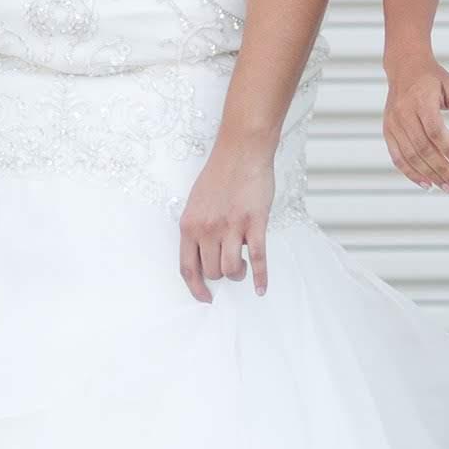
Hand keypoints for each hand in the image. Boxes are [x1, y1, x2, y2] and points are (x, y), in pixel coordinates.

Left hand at [179, 144, 274, 302]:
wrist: (241, 151)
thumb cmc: (220, 174)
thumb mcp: (196, 202)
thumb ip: (198, 229)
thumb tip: (205, 255)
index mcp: (189, 225)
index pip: (188, 268)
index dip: (196, 288)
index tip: (205, 297)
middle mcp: (207, 229)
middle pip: (212, 271)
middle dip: (222, 275)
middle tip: (231, 266)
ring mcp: (231, 227)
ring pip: (232, 269)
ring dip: (238, 274)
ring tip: (243, 267)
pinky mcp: (254, 223)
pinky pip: (258, 258)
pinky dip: (260, 277)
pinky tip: (261, 288)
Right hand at [382, 53, 448, 192]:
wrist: (404, 67)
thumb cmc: (432, 78)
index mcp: (421, 100)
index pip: (436, 132)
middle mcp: (404, 113)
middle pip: (423, 148)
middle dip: (442, 170)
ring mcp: (393, 123)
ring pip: (410, 156)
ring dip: (429, 175)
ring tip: (447, 188)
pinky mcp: (388, 131)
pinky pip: (397, 157)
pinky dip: (411, 173)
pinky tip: (427, 184)